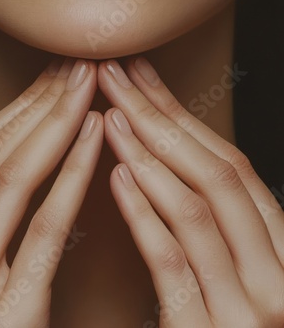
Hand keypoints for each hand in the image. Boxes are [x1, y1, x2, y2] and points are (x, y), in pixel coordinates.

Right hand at [0, 58, 102, 327]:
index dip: (13, 107)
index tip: (50, 76)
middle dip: (38, 103)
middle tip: (77, 65)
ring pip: (11, 179)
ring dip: (55, 124)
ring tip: (90, 86)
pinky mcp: (1, 319)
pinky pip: (42, 229)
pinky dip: (71, 175)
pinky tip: (97, 138)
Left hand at [99, 57, 283, 327]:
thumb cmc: (235, 326)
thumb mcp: (240, 270)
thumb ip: (220, 223)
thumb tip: (172, 158)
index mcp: (282, 247)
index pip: (229, 163)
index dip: (181, 113)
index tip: (142, 76)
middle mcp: (279, 273)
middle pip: (215, 173)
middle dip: (160, 117)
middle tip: (117, 75)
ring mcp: (252, 310)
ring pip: (198, 210)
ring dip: (149, 155)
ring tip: (110, 114)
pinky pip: (176, 267)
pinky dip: (147, 216)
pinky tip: (117, 177)